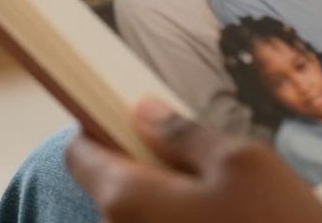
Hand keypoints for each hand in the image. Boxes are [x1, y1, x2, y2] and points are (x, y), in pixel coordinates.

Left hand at [66, 99, 321, 222]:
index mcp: (128, 199)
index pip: (80, 153)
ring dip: (178, 191)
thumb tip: (142, 110)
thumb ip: (185, 134)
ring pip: (146, 209)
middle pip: (115, 181)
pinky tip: (235, 218)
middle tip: (209, 154)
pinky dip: (190, 216)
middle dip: (152, 158)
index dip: (101, 122)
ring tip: (233, 194)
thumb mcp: (242, 162)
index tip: (135, 110)